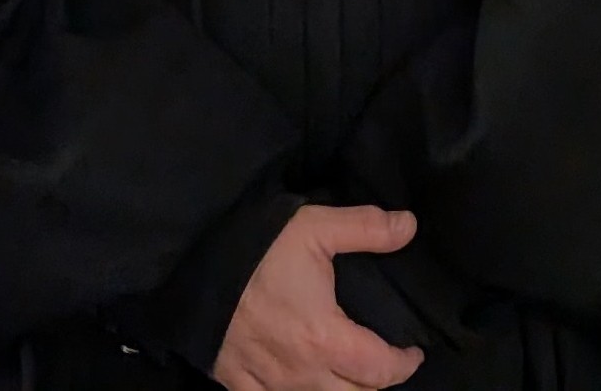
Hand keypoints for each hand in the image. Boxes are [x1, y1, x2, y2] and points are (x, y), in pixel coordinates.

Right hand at [211, 204, 425, 390]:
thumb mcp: (313, 228)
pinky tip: (299, 383)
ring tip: (346, 373)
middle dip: (375, 383)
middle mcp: (303, 373)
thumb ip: (365, 228)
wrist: (190, 271)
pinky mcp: (239, 386)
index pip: (382, 370)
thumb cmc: (255, 252)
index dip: (404, 364)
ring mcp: (269, 385)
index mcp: (326, 339)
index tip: (411, 352)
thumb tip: (409, 226)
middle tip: (380, 361)